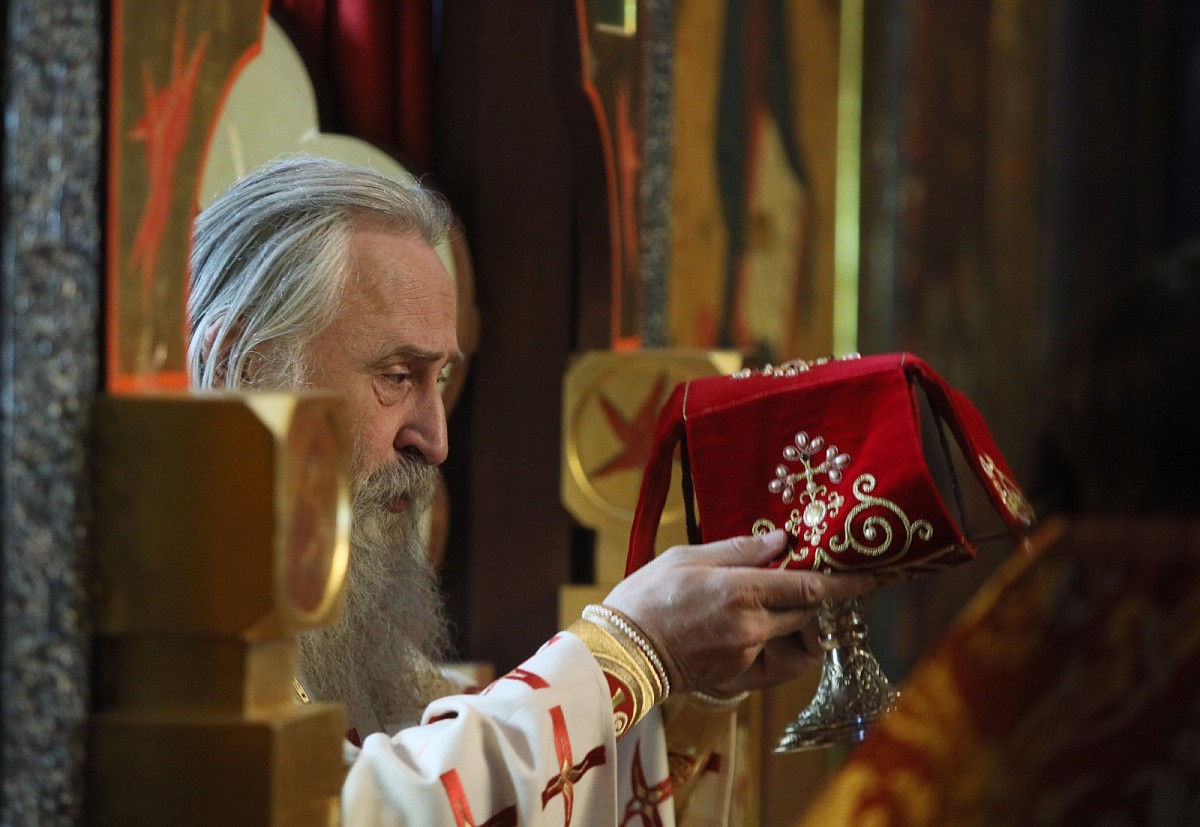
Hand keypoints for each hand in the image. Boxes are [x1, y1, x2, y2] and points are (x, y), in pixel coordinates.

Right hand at [601, 529, 873, 695]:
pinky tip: (765, 633)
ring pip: (798, 643)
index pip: (808, 587)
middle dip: (820, 600)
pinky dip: (782, 648)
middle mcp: (751, 628)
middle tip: (818, 582)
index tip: (869, 578)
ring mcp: (746, 658)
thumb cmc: (646, 595)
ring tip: (789, 609)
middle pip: (808, 614)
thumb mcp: (688, 556)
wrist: (619, 651)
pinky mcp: (738, 681)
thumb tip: (782, 539)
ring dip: (804, 627)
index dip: (843, 584)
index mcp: (740, 592)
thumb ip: (739, 549)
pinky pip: (778, 666)